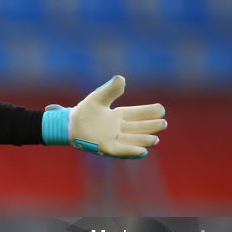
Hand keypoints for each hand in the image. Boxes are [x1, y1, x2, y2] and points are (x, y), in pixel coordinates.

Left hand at [42, 76, 165, 157]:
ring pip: (132, 140)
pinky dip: (131, 151)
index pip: (137, 114)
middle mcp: (118, 128)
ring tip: (155, 139)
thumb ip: (110, 90)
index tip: (161, 109)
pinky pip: (120, 150)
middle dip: (151, 127)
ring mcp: (113, 139)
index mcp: (118, 116)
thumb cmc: (84, 111)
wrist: (68, 124)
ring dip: (144, 140)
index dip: (149, 112)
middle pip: (138, 128)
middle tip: (163, 124)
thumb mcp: (98, 98)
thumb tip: (122, 79)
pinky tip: (142, 152)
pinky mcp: (105, 148)